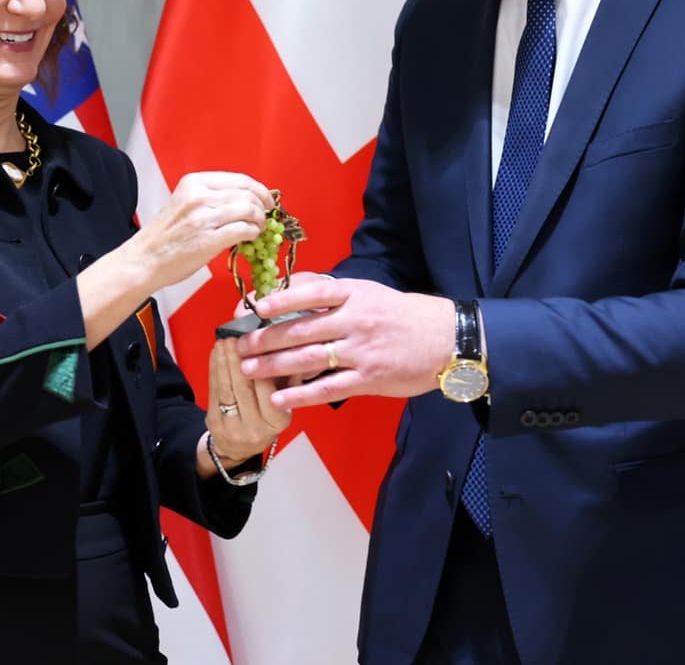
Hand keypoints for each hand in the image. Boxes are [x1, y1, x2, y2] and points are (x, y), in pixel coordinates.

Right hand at [123, 172, 269, 295]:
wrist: (144, 260)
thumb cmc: (164, 236)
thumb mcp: (184, 203)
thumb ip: (211, 197)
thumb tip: (245, 200)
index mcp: (194, 183)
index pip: (240, 179)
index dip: (260, 190)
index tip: (267, 199)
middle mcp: (199, 196)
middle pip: (248, 194)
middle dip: (262, 206)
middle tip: (265, 216)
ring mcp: (204, 218)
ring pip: (249, 210)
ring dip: (259, 221)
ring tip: (257, 229)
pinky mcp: (209, 240)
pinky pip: (244, 230)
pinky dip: (252, 233)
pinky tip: (249, 238)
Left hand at [203, 337, 289, 468]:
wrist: (239, 446)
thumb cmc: (266, 417)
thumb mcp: (284, 401)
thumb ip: (288, 377)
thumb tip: (289, 347)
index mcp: (278, 421)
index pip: (269, 390)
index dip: (262, 366)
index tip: (259, 344)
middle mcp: (255, 428)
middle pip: (245, 387)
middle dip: (239, 359)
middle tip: (237, 336)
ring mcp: (232, 427)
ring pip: (227, 388)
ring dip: (224, 361)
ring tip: (225, 340)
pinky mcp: (214, 422)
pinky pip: (213, 391)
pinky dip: (214, 368)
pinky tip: (216, 353)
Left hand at [235, 275, 455, 409]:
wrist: (445, 339)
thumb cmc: (401, 315)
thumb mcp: (369, 291)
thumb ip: (332, 291)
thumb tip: (290, 286)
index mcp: (355, 294)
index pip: (314, 292)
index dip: (283, 299)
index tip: (256, 307)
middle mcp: (355, 320)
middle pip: (303, 329)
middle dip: (266, 338)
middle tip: (239, 345)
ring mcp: (361, 351)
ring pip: (309, 358)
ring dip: (274, 366)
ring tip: (248, 370)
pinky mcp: (368, 378)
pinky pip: (328, 388)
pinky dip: (301, 394)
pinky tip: (280, 398)